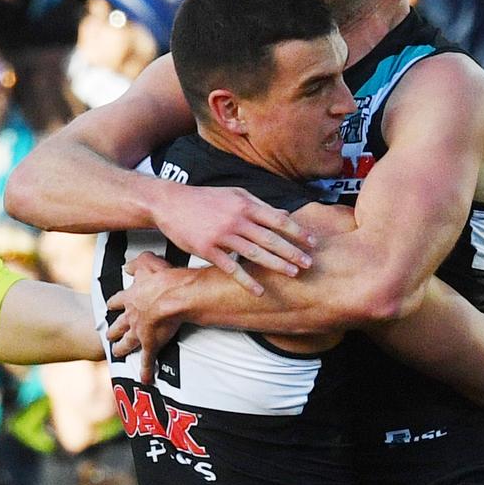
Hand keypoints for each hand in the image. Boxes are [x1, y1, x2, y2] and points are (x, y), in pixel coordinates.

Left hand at [107, 254, 191, 382]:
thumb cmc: (164, 280)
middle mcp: (132, 316)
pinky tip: (144, 379)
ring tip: (117, 353)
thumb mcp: (148, 263)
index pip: (118, 300)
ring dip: (122, 348)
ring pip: (127, 343)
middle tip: (109, 334)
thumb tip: (128, 266)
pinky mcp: (151, 344)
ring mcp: (140, 332)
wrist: (174, 297)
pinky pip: (148, 360)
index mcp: (132, 297)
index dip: (114, 303)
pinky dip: (146, 371)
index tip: (109, 306)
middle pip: (118, 325)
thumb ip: (137, 264)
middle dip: (113, 330)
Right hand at [152, 184, 314, 294]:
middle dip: (292, 251)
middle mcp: (237, 219)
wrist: (171, 203)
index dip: (297, 231)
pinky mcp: (208, 249)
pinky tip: (259, 291)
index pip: (278, 219)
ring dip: (275, 264)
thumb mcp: (235, 194)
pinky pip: (231, 268)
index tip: (312, 242)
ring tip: (292, 274)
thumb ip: (260, 205)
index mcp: (245, 205)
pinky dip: (246, 280)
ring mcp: (222, 235)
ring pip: (254, 253)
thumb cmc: (205, 199)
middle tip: (309, 263)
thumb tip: (285, 214)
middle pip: (270, 238)